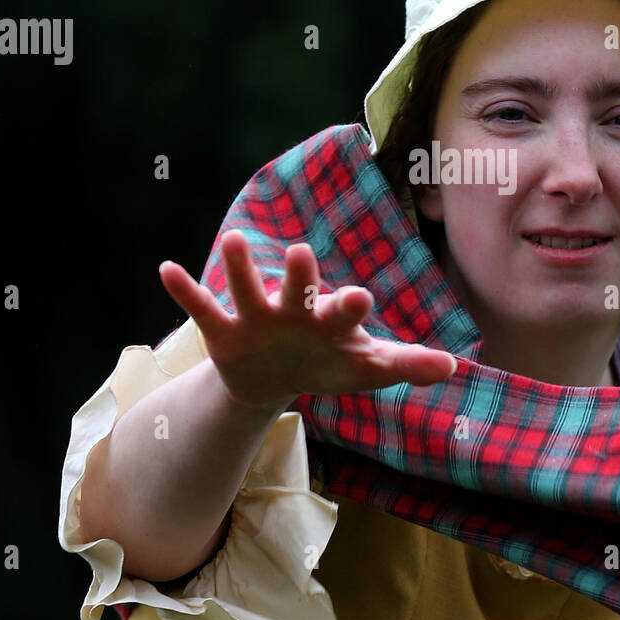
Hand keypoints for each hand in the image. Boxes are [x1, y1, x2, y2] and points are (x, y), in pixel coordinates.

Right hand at [159, 229, 457, 408]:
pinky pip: (202, 308)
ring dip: (240, 268)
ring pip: (246, 287)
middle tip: (302, 253)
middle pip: (297, 288)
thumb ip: (405, 364)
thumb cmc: (328, 363)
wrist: (276, 380)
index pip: (343, 309)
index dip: (349, 304)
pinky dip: (185, 291)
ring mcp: (256, 316)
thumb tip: (453, 368)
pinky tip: (166, 270)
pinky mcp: (223, 331)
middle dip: (299, 275)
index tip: (359, 298)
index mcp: (329, 319)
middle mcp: (293, 309)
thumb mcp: (365, 369)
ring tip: (233, 239)